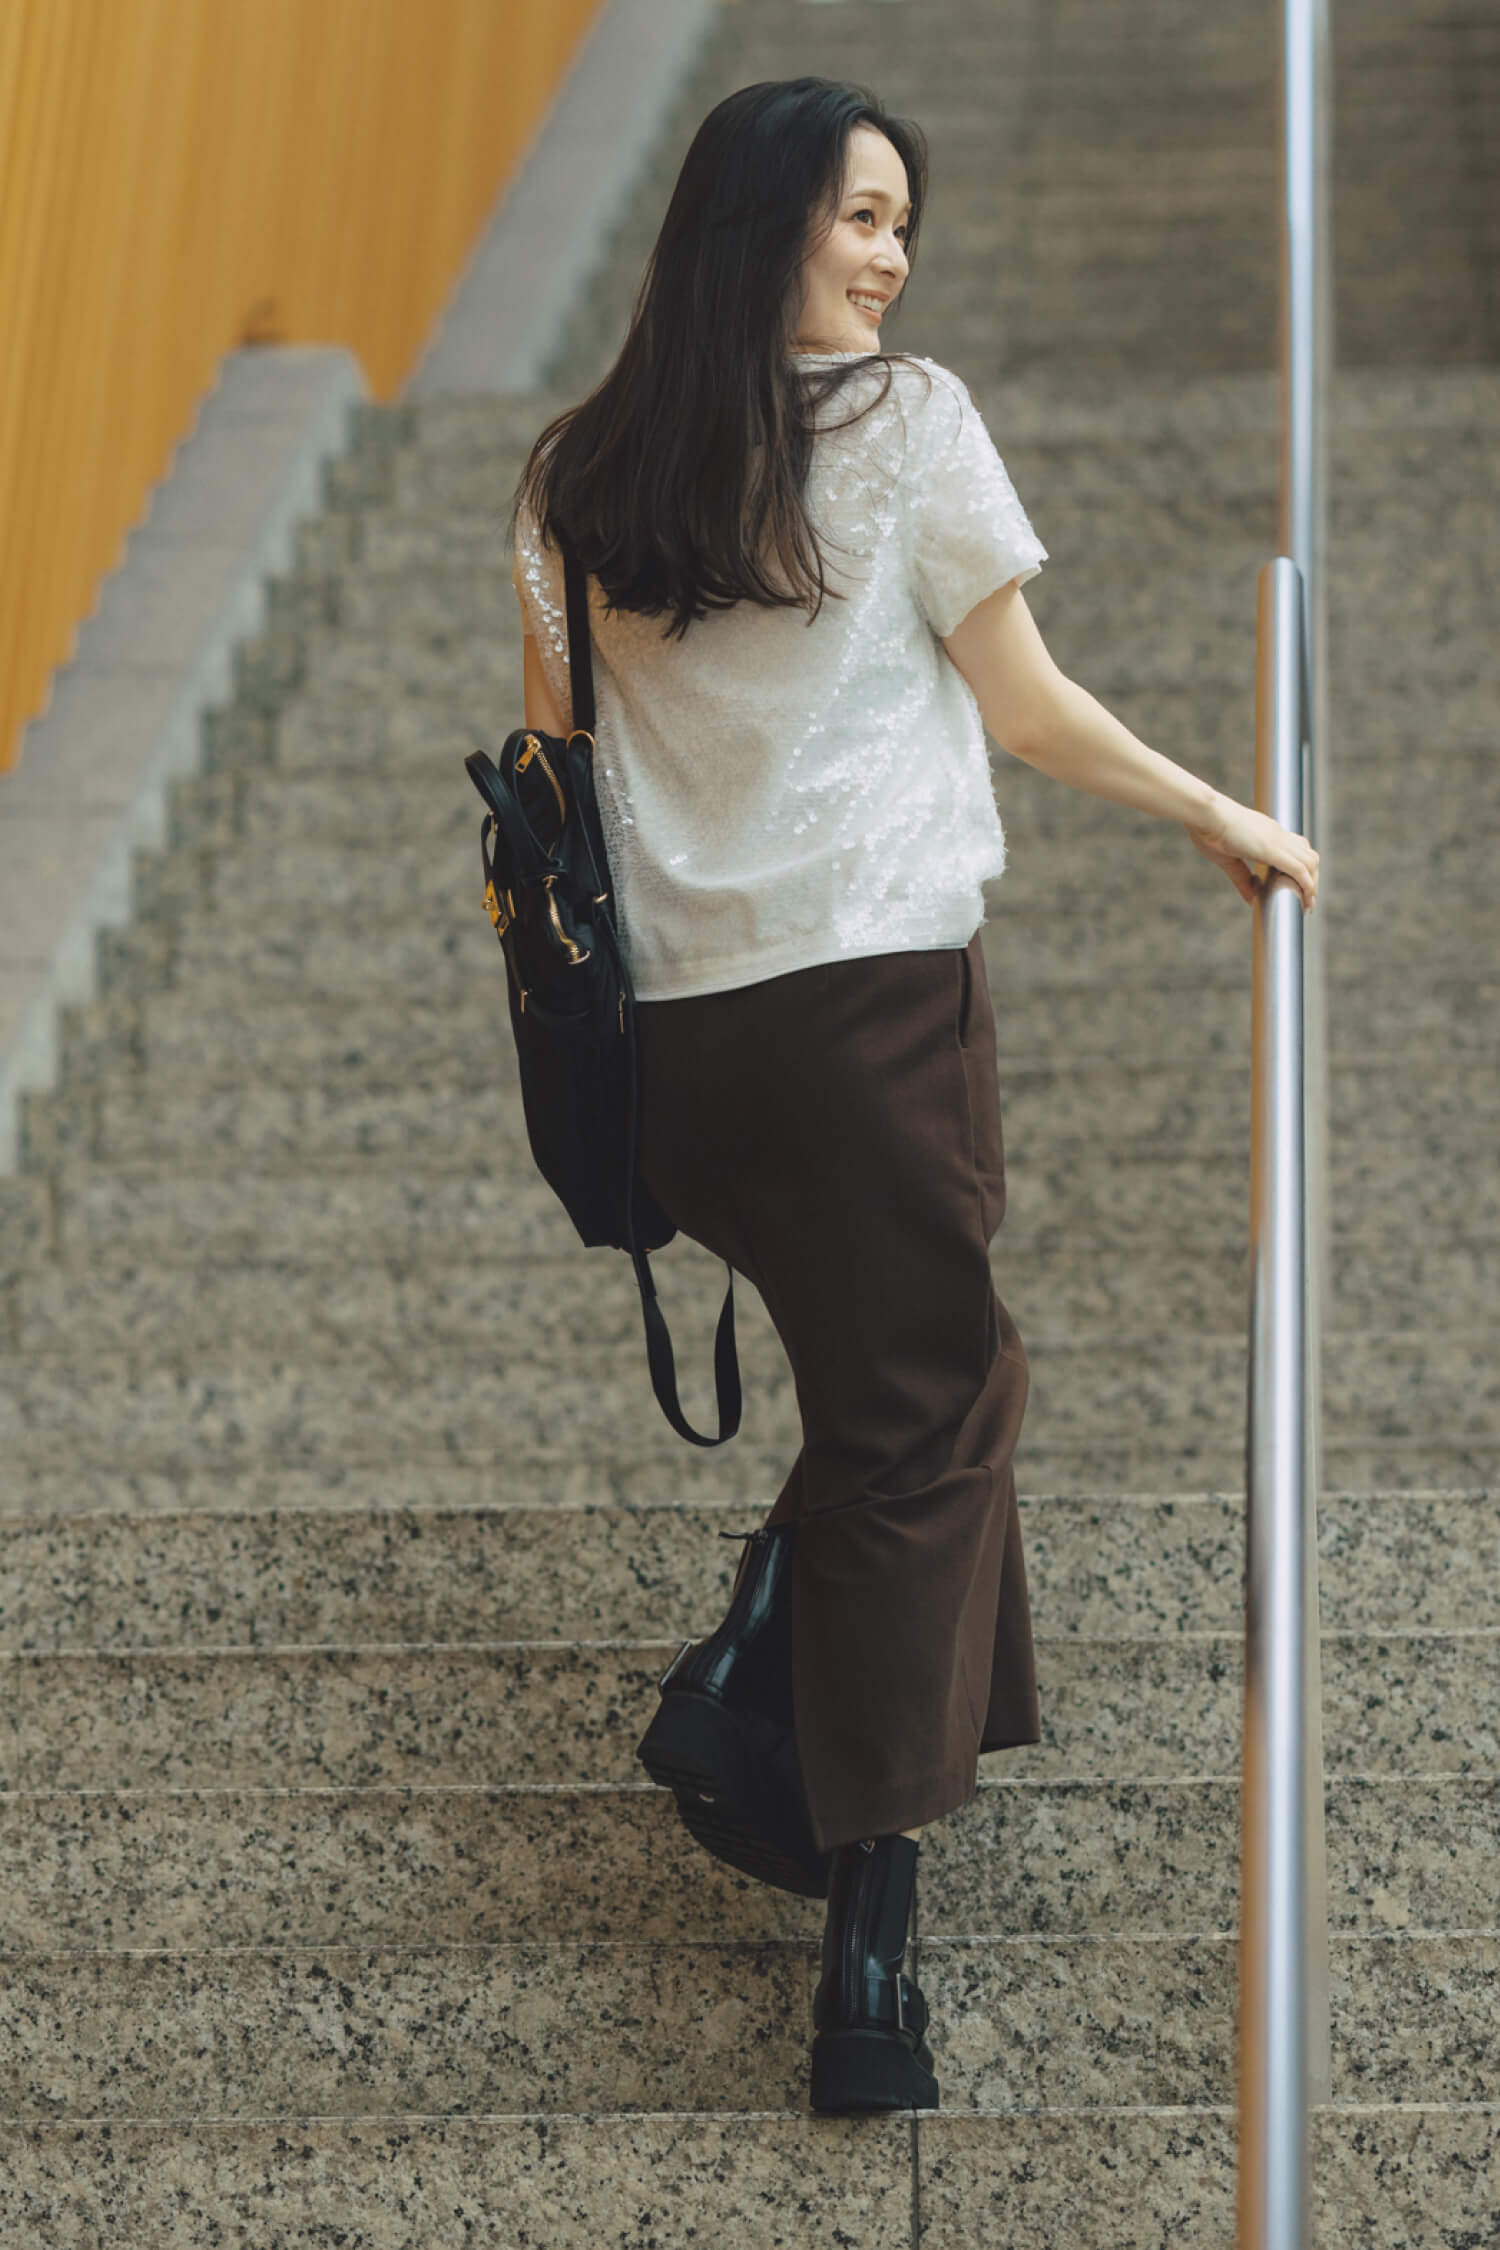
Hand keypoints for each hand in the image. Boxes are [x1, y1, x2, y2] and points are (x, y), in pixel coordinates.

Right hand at [1184, 790, 1319, 909]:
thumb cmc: (1208, 829)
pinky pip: (1299, 870)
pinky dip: (1307, 886)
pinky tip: (1306, 899)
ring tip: (1308, 904)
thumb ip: (1241, 878)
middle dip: (1313, 879)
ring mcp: (1277, 841)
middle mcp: (1278, 835)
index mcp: (1268, 833)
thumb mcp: (1227, 858)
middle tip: (1307, 900)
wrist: (1205, 813)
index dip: (1303, 868)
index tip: (1299, 887)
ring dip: (1313, 884)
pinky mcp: (1272, 850)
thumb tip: (1250, 899)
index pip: (1297, 848)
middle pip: (1310, 857)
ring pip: (1310, 863)